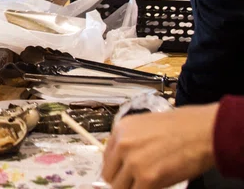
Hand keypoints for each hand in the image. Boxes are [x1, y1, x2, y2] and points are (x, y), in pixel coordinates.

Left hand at [102, 103, 217, 188]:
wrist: (202, 131)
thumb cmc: (182, 127)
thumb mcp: (145, 126)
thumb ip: (131, 142)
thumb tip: (124, 162)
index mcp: (120, 130)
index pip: (106, 159)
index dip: (116, 170)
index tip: (122, 175)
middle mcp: (123, 145)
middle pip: (109, 175)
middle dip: (121, 181)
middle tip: (135, 182)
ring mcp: (134, 162)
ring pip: (120, 187)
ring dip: (132, 187)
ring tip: (146, 183)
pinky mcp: (147, 177)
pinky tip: (155, 186)